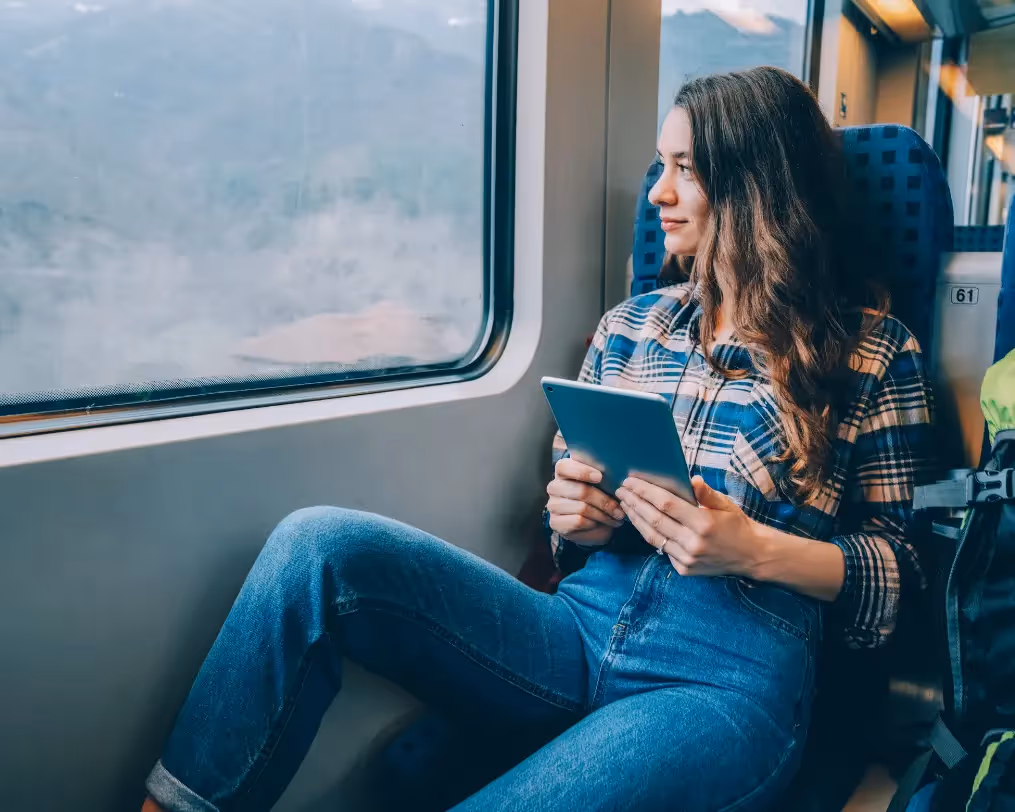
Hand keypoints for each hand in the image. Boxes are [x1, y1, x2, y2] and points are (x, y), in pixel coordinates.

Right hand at [546, 458, 625, 545]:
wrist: (591, 523)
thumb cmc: (597, 496)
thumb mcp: (600, 483)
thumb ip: (602, 475)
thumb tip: (617, 474)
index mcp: (563, 471)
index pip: (564, 467)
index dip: (582, 471)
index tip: (600, 477)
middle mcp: (554, 487)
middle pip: (580, 491)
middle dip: (604, 501)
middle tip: (619, 509)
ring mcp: (553, 505)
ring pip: (582, 508)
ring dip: (603, 514)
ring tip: (616, 517)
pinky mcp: (555, 522)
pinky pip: (578, 521)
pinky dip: (594, 523)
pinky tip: (603, 524)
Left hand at [616, 475, 761, 575]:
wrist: (750, 555)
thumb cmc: (736, 524)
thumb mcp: (726, 504)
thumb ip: (706, 493)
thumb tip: (691, 479)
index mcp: (703, 523)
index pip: (666, 504)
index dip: (645, 492)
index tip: (630, 482)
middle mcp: (693, 543)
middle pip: (654, 520)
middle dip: (634, 503)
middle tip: (620, 490)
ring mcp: (687, 558)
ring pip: (653, 537)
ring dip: (636, 519)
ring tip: (625, 504)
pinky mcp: (684, 569)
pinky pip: (661, 549)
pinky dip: (649, 534)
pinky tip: (639, 522)